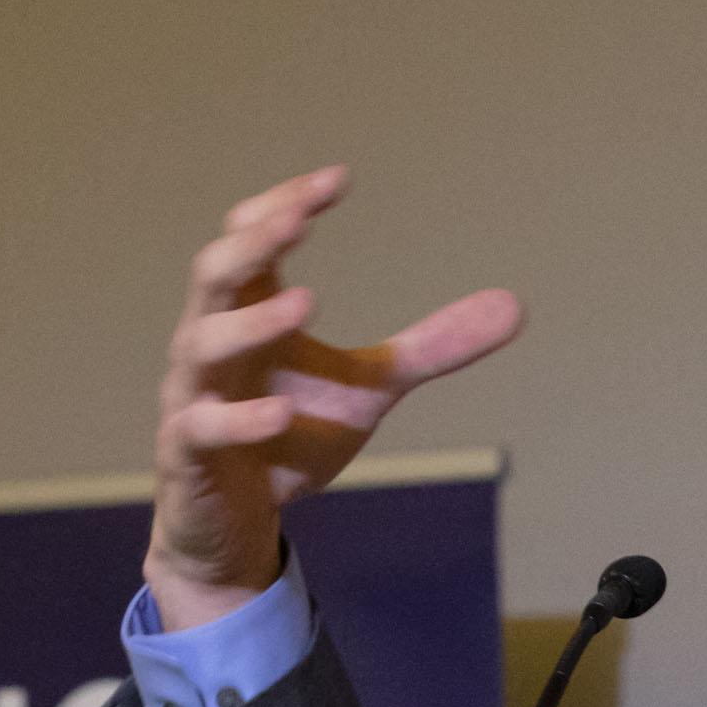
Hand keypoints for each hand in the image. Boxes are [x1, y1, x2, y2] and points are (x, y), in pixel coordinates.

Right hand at [148, 166, 524, 626]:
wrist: (236, 525)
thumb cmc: (290, 437)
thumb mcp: (370, 391)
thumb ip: (431, 349)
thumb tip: (518, 307)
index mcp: (248, 313)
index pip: (251, 237)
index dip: (285, 205)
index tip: (337, 181)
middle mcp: (211, 343)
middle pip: (214, 272)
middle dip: (254, 241)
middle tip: (301, 219)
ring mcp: (194, 397)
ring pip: (202, 342)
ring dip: (252, 322)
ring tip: (309, 300)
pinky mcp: (188, 455)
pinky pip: (202, 428)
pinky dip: (240, 420)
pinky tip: (281, 413)